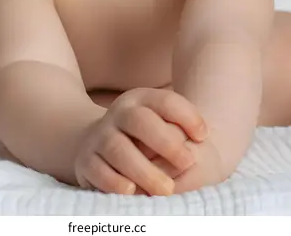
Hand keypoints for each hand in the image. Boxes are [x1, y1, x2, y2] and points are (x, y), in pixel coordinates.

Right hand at [74, 87, 206, 195]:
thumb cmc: (143, 136)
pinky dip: (114, 182)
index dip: (187, 116)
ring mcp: (100, 136)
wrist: (97, 141)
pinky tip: (132, 191)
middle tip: (188, 163)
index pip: (165, 101)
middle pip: (139, 120)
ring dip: (144, 170)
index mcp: (140, 100)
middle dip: (166, 142)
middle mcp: (119, 114)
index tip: (204, 137)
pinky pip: (98, 170)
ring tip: (167, 189)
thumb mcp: (161, 122)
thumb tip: (202, 142)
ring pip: (118, 148)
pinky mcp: (86, 160)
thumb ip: (180, 128)